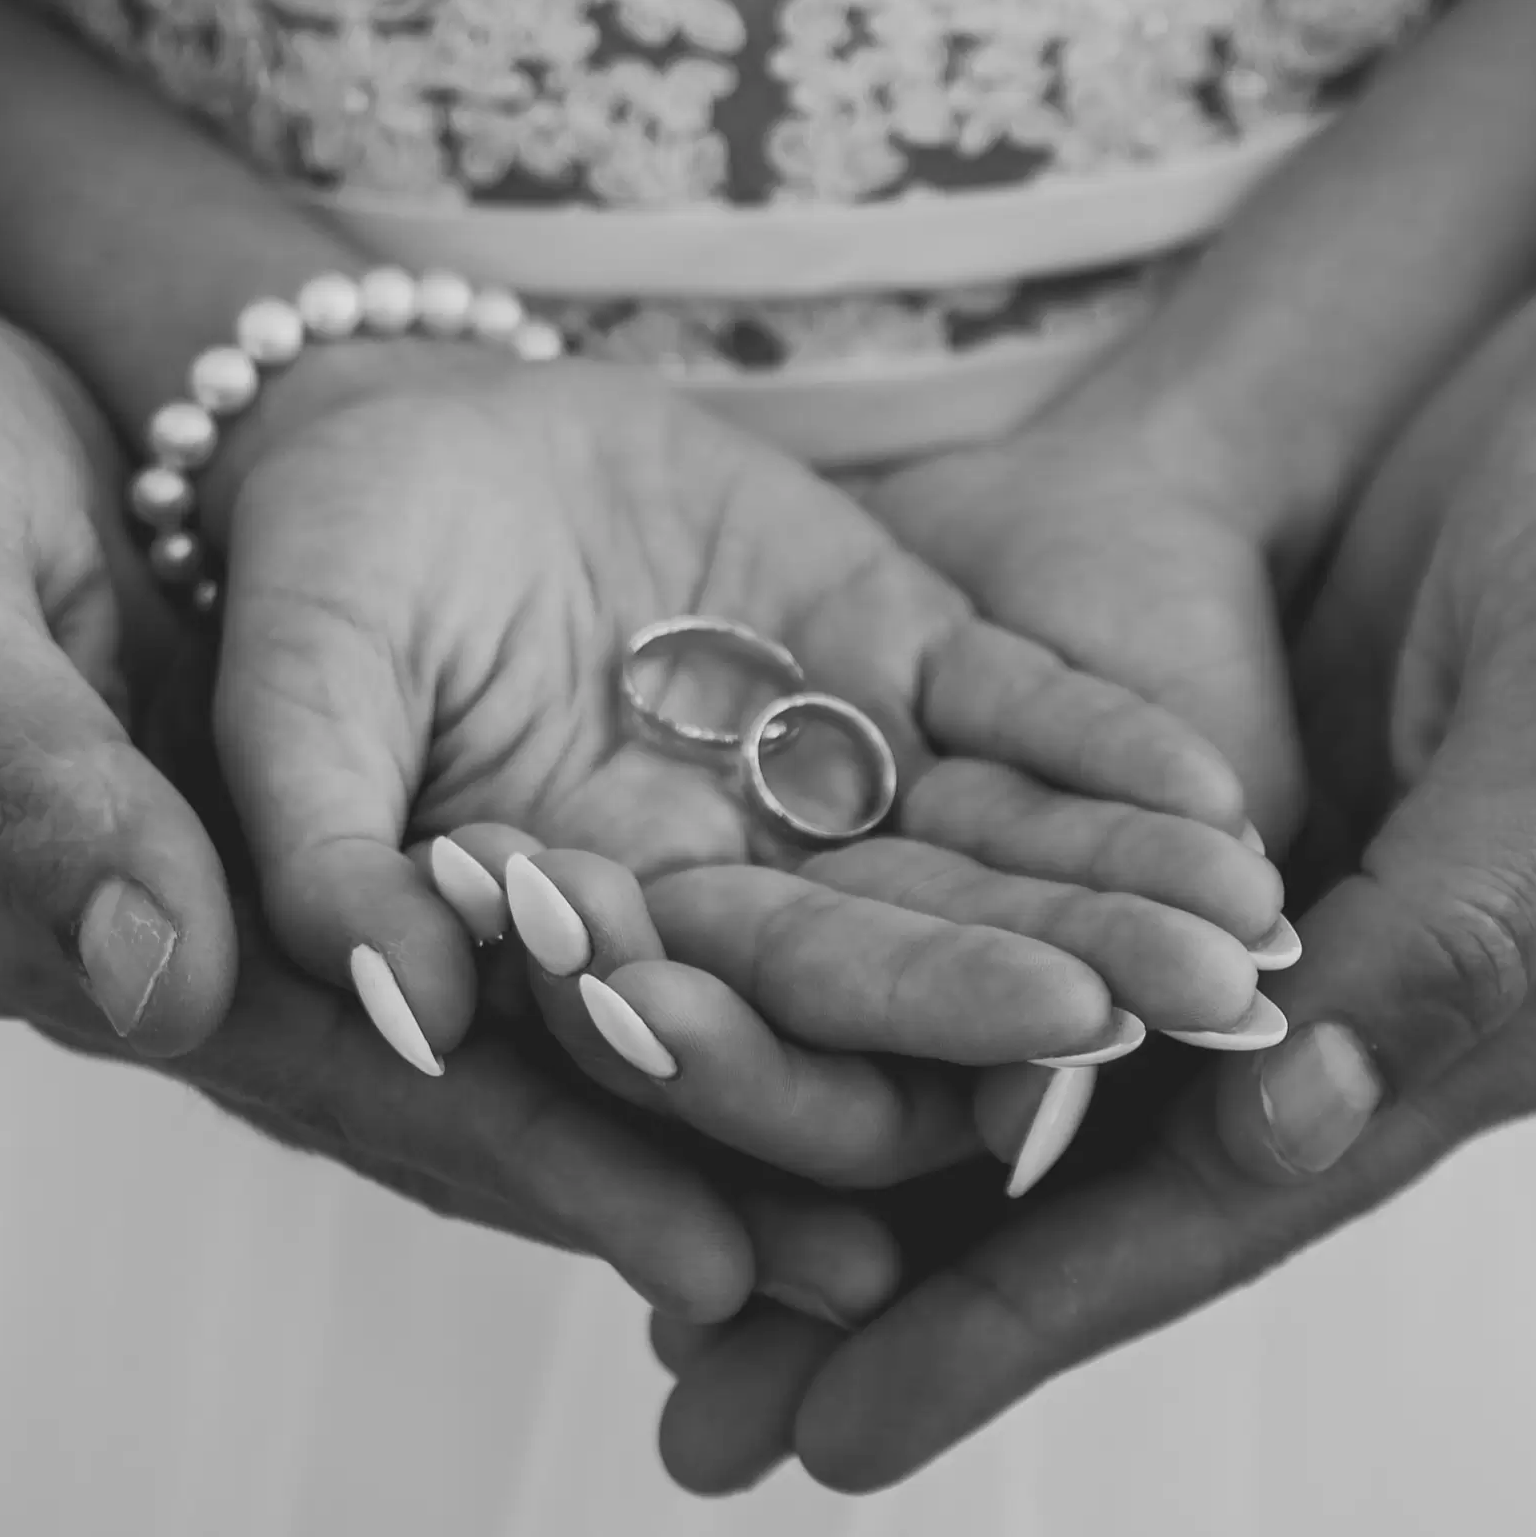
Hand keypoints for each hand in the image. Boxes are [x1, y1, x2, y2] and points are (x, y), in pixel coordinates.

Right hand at [0, 44, 769, 1313]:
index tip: (706, 1249)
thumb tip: (166, 982)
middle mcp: (148, 949)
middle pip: (429, 1095)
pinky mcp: (273, 813)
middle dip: (640, 1180)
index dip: (521, 1156)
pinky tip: (758, 1012)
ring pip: (469, 1031)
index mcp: (49, 929)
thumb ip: (40, 784)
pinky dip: (607, 976)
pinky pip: (467, 924)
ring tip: (862, 1198)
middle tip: (851, 1282)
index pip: (324, 1071)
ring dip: (658, 1109)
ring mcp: (211, 890)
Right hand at [201, 346, 1287, 1190]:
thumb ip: (326, 849)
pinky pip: (1019, 715)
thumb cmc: (316, 571)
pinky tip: (1222, 797)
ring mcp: (820, 776)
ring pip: (987, 860)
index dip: (823, 1090)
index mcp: (584, 945)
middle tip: (1176, 1024)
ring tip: (1241, 935)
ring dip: (1115, 898)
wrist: (394, 421)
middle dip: (1031, 1001)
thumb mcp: (294, 696)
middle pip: (888, 972)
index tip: (961, 1115)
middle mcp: (728, 893)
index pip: (711, 1049)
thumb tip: (397, 1001)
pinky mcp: (891, 655)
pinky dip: (1113, 749)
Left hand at [653, 119, 1535, 1488]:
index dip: (1032, 1322)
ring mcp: (1322, 906)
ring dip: (902, 1201)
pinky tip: (809, 1061)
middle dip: (925, 1314)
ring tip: (705, 1306)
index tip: (848, 1433)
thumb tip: (1289, 1130)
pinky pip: (1074, 948)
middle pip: (1126, 1192)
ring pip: (1080, 1091)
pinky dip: (943, 1023)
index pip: (1228, 1205)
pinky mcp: (1263, 810)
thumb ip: (1466, 915)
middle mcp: (1395, 994)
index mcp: (1493, 1008)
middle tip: (710, 1432)